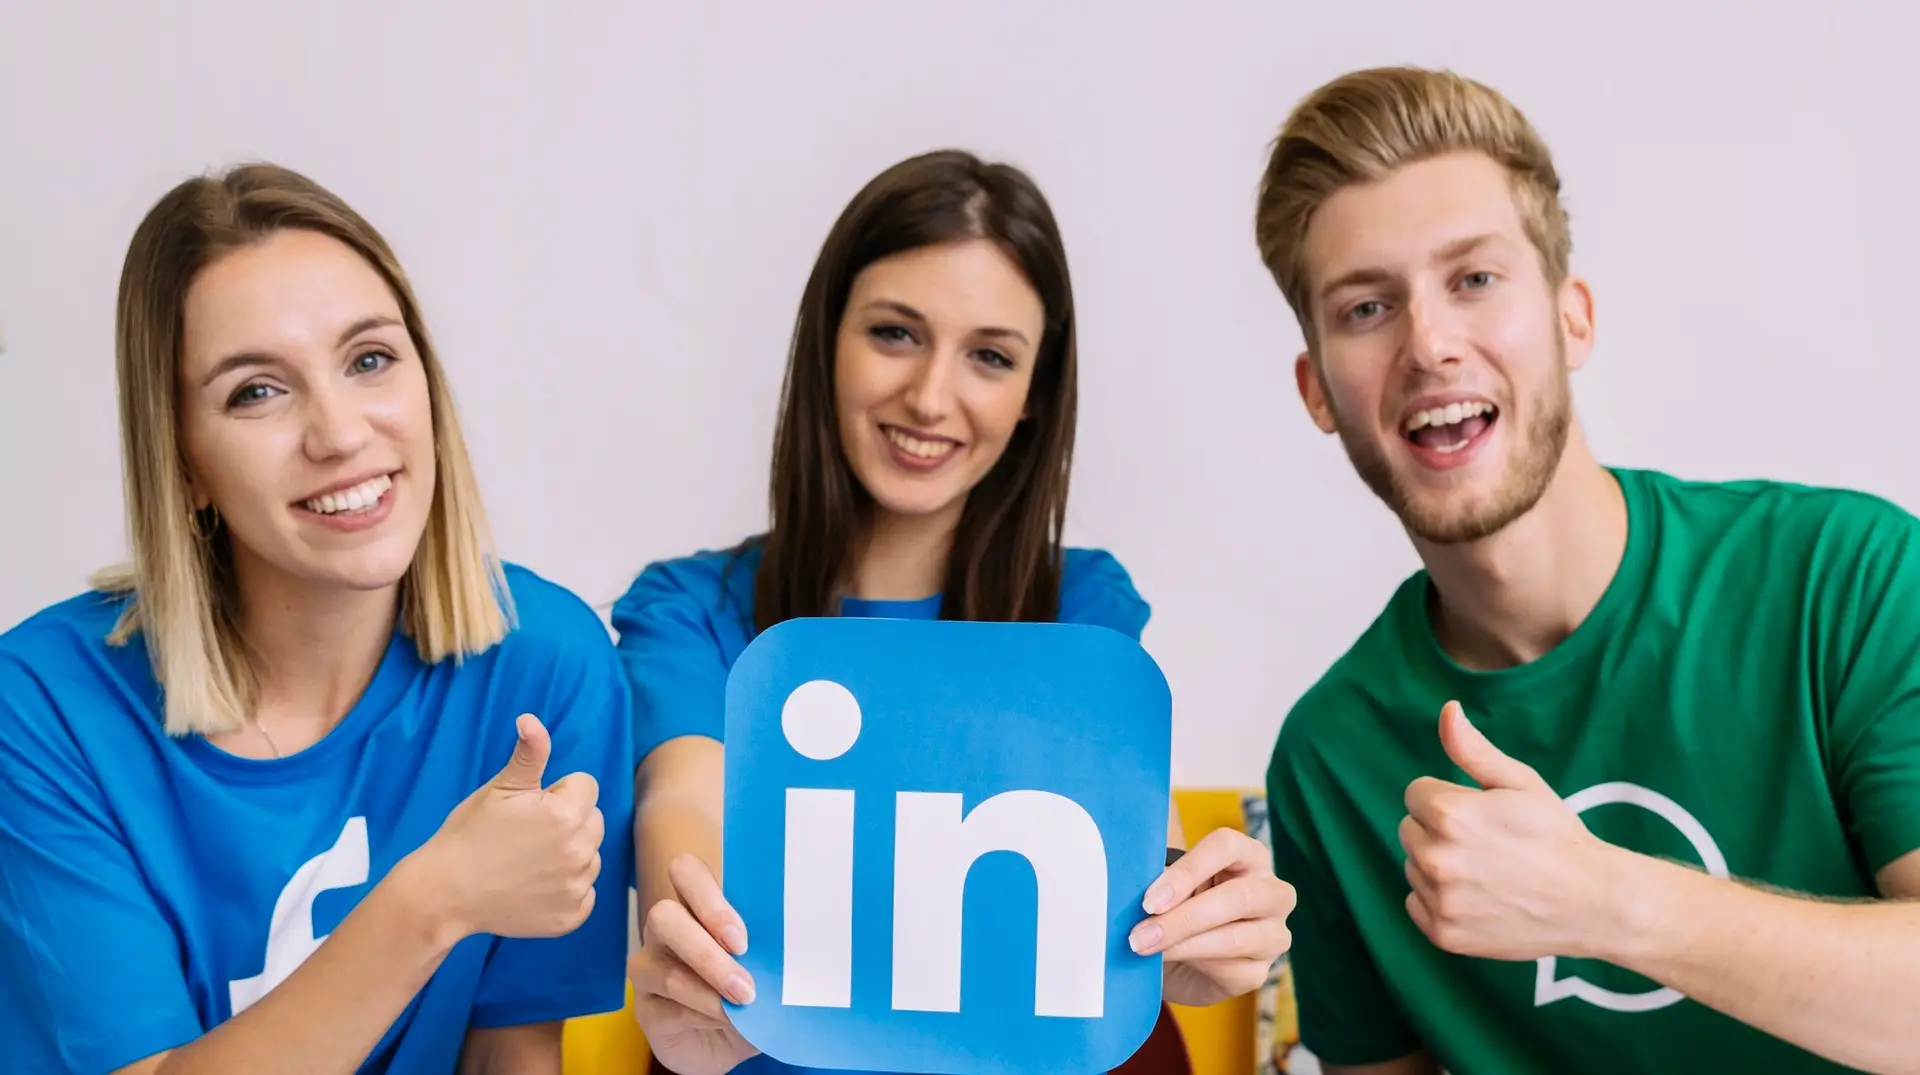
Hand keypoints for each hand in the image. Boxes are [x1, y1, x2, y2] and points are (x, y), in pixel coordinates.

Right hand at [413, 714, 604, 939]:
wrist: (444, 893)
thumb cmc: (469, 835)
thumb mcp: (499, 789)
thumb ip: (529, 753)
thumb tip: (531, 719)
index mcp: (566, 814)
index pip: (586, 786)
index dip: (556, 792)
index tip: (528, 808)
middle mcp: (580, 851)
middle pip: (593, 820)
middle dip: (568, 820)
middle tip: (526, 834)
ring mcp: (577, 887)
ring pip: (590, 855)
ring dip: (569, 853)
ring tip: (527, 860)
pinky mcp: (572, 916)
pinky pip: (584, 892)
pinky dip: (565, 889)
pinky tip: (533, 886)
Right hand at [630, 853, 760, 1074]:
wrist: (727, 1042)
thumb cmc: (747, 991)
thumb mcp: (764, 965)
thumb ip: (769, 949)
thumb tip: (797, 949)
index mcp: (695, 906)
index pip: (685, 872)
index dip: (708, 898)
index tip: (741, 938)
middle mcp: (666, 932)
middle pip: (664, 916)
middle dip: (706, 949)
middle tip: (743, 978)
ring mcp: (650, 970)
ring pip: (667, 970)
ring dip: (710, 988)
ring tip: (744, 1003)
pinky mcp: (647, 1010)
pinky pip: (668, 1009)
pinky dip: (704, 1015)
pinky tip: (728, 1022)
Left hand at [1128, 828, 1295, 1006]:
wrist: (1176, 958)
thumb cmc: (1172, 907)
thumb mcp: (1164, 886)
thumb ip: (1156, 878)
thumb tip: (1128, 882)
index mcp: (1248, 855)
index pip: (1227, 847)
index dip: (1186, 872)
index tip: (1148, 900)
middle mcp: (1272, 892)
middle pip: (1240, 896)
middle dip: (1185, 917)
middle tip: (1139, 935)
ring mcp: (1273, 933)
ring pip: (1238, 937)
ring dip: (1185, 945)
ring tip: (1145, 950)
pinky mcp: (1260, 971)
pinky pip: (1233, 970)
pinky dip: (1194, 966)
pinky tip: (1167, 964)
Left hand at [1400, 700, 1625, 960]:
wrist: (1592, 902)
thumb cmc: (1556, 835)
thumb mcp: (1519, 782)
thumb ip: (1472, 749)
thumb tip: (1447, 710)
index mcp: (1449, 814)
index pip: (1416, 794)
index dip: (1449, 799)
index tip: (1481, 814)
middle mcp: (1437, 859)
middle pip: (1410, 830)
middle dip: (1439, 830)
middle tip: (1486, 844)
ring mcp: (1439, 901)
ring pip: (1413, 867)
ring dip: (1438, 865)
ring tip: (1487, 871)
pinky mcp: (1443, 934)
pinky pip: (1416, 904)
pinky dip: (1438, 901)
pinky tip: (1478, 896)